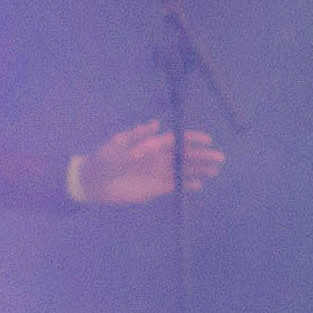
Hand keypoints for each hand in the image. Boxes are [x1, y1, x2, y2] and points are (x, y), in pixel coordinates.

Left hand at [76, 121, 223, 204]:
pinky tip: (199, 185)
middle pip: (185, 156)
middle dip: (203, 156)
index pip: (177, 140)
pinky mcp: (155, 189)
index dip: (193, 139)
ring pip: (184, 171)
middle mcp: (158, 158)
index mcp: (152, 145)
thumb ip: (138, 134)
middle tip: (219, 158)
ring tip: (214, 171)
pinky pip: (175, 186)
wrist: (93, 181)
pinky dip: (187, 185)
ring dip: (199, 170)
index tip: (208, 140)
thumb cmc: (104, 158)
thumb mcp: (119, 142)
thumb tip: (156, 124)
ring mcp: (158, 173)